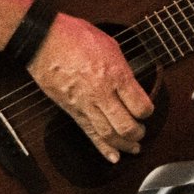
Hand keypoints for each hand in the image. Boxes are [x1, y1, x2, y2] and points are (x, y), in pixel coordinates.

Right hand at [27, 13, 153, 163]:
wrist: (44, 40)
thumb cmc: (75, 36)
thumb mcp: (110, 45)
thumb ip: (122, 68)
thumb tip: (131, 83)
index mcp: (115, 74)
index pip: (140, 105)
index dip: (148, 111)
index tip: (147, 109)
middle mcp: (101, 93)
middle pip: (126, 126)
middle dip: (138, 133)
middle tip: (142, 131)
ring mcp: (85, 104)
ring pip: (109, 135)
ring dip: (124, 145)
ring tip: (133, 147)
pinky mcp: (72, 110)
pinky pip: (89, 134)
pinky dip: (103, 149)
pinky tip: (113, 157)